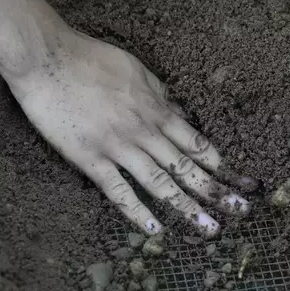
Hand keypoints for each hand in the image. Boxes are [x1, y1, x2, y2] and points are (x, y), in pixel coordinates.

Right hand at [5, 31, 258, 237]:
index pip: (196, 143)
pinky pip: (119, 190)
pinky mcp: (91, 159)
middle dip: (216, 191)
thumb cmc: (91, 60)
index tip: (240, 182)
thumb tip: (178, 113)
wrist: (49, 59)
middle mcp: (145, 132)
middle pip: (186, 167)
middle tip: (240, 212)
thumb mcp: (136, 70)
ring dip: (187, 207)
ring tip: (209, 229)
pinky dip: (138, 212)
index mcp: (156, 109)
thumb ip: (159, 95)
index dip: (220, 165)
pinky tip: (155, 231)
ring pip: (160, 183)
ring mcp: (119, 147)